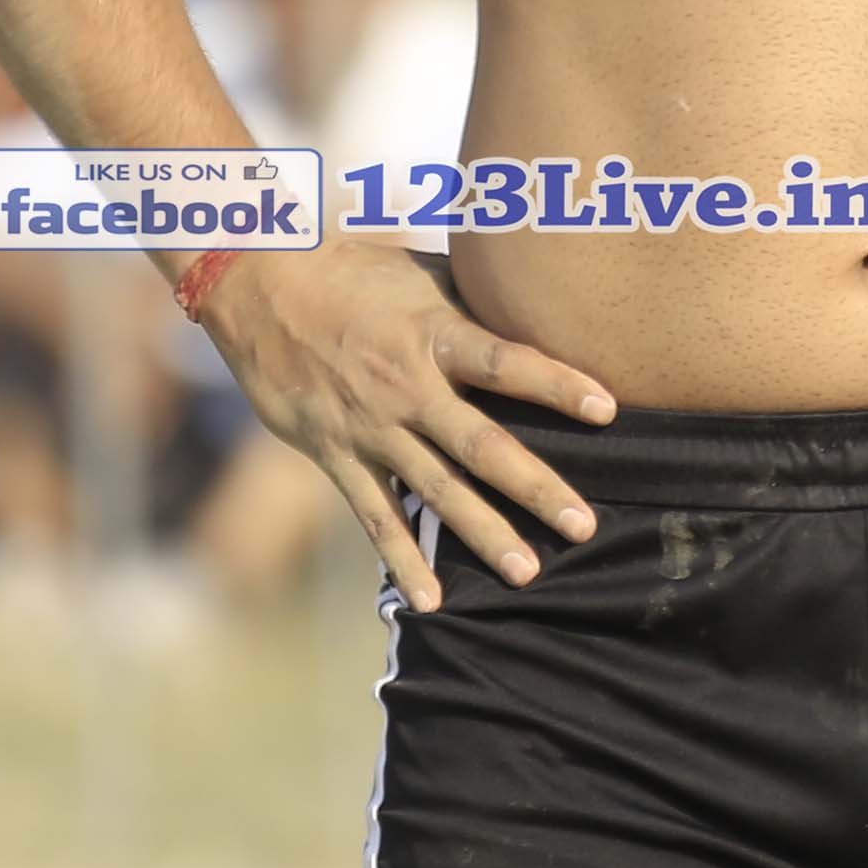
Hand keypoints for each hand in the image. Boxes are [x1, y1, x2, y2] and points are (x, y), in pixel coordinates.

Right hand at [200, 238, 616, 607]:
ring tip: (527, 572)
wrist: (258, 285)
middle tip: (583, 525)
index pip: (506, 363)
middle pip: (482, 446)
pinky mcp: (337, 455)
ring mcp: (371, 428)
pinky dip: (402, 559)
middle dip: (536, 488)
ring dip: (483, 534)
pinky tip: (432, 598)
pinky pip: (376, 516)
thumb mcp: (419, 271)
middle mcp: (407, 388)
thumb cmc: (350, 269)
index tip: (608, 409)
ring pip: (437, 491)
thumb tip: (535, 297)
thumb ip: (475, 297)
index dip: (557, 385)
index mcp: (433, 334)